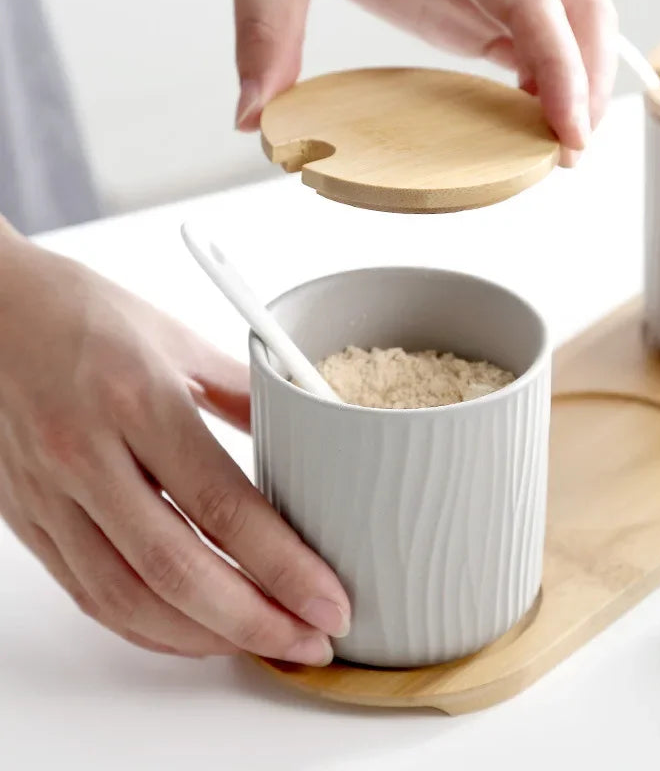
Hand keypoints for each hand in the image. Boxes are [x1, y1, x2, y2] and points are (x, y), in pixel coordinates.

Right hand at [0, 218, 349, 661]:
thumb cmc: (83, 313)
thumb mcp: (177, 339)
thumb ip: (244, 394)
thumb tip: (304, 433)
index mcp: (138, 401)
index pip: (223, 506)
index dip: (284, 567)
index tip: (330, 603)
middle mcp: (88, 456)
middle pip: (177, 570)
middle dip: (255, 621)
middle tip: (312, 642)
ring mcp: (51, 495)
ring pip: (129, 598)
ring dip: (205, 637)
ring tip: (266, 644)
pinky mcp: (30, 519)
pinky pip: (89, 594)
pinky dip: (148, 627)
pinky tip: (194, 632)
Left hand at [231, 0, 617, 165]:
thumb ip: (265, 39)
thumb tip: (251, 118)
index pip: (535, 6)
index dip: (562, 72)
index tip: (567, 132)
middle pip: (579, 10)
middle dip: (590, 82)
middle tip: (570, 153)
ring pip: (571, 20)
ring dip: (578, 81)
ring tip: (559, 144)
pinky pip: (534, 35)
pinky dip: (546, 79)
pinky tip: (530, 116)